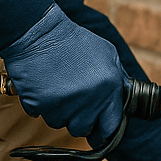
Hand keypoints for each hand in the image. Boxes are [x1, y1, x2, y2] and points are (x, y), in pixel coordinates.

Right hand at [2, 5, 125, 144]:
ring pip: (59, 123)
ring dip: (56, 110)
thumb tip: (123, 99)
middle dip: (76, 118)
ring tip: (55, 86)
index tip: (96, 127)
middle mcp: (89, 99)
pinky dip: (38, 104)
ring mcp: (63, 104)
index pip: (110, 126)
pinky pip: (39, 115)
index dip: (102, 128)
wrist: (38, 32)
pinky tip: (42, 85)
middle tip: (70, 98)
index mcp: (109, 87)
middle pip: (82, 129)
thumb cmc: (72, 41)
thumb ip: (118, 78)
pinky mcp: (40, 104)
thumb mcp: (106, 53)